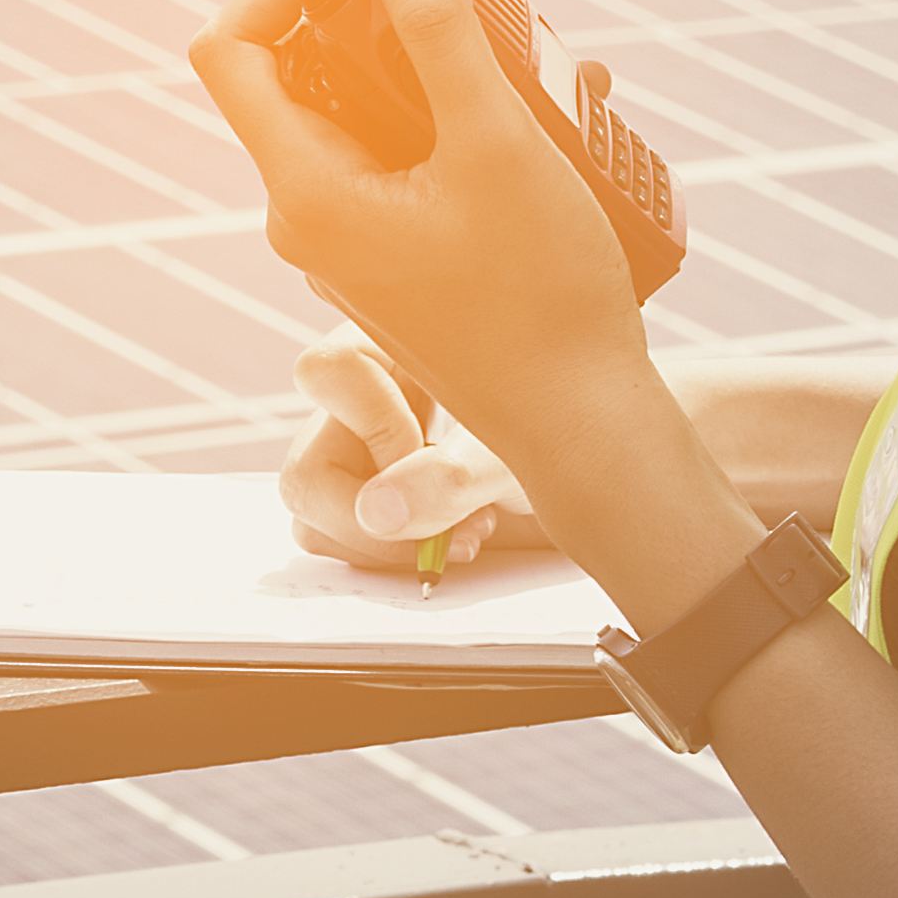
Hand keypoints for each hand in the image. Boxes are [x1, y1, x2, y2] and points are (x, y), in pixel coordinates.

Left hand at [187, 0, 660, 514]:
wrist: (583, 422)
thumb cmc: (539, 296)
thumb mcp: (495, 140)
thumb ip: (435, 28)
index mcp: (307, 191)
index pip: (230, 52)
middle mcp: (312, 218)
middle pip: (313, 74)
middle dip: (391, 24)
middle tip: (474, 11)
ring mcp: (355, 243)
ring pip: (375, 115)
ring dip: (447, 76)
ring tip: (542, 76)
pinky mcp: (400, 258)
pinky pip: (410, 162)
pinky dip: (466, 128)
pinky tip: (553, 131)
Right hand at [275, 331, 536, 567]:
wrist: (591, 464)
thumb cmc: (562, 427)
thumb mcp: (522, 444)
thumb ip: (455, 475)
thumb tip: (378, 511)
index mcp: (390, 340)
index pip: (327, 373)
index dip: (375, 426)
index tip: (435, 452)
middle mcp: (360, 396)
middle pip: (305, 467)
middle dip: (371, 520)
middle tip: (442, 533)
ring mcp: (355, 451)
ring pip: (312, 514)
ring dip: (383, 544)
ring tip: (466, 535)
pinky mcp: (364, 498)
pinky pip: (335, 539)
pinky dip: (387, 557)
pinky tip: (454, 541)